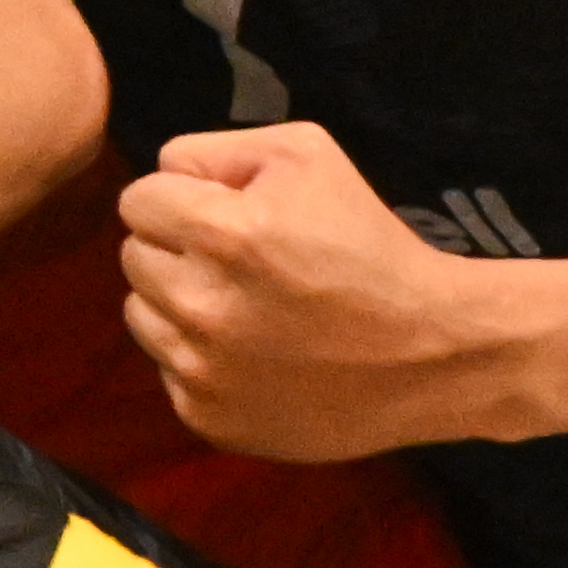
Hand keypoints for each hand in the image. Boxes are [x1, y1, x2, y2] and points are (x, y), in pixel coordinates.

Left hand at [110, 118, 519, 456]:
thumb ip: (220, 150)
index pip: (138, 200)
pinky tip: (256, 354)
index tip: (226, 214)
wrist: (433, 353)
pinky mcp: (208, 417)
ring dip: (179, 304)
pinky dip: (201, 359)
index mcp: (222, 234)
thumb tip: (165, 175)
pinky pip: (169, 371)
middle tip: (241, 263)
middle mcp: (200, 305)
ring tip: (246, 307)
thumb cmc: (371, 245)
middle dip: (178, 250)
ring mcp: (201, 370)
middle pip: (134, 256)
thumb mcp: (308, 156)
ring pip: (142, 314)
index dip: (183, 199)